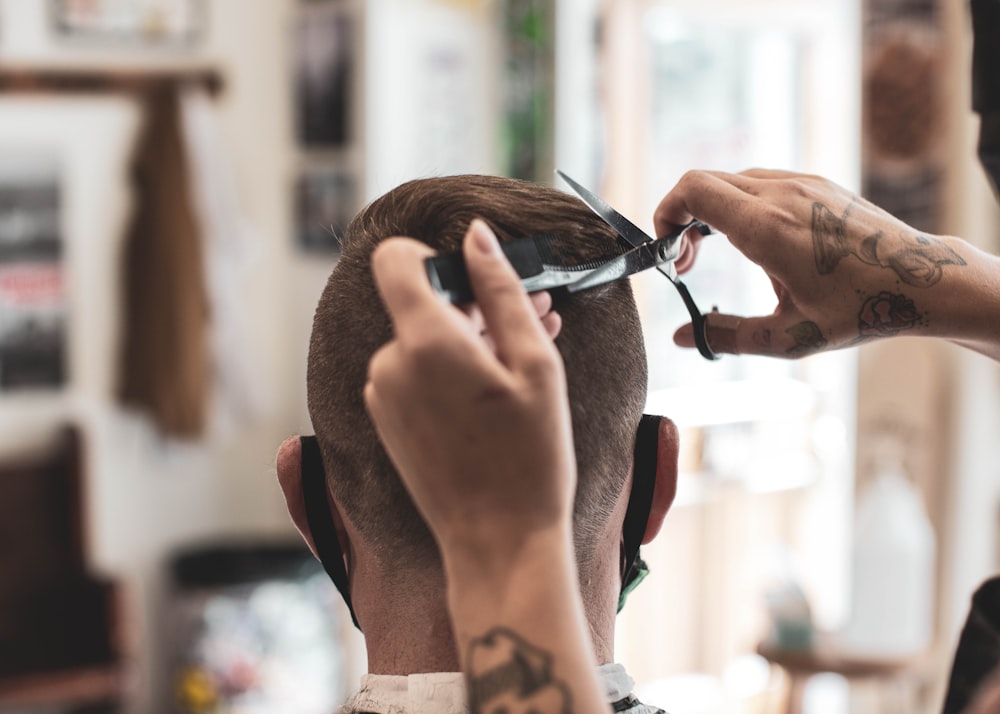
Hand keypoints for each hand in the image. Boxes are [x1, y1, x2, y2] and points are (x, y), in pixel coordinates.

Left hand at [365, 220, 608, 713]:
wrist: (499, 543)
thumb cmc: (528, 458)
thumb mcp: (535, 365)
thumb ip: (501, 291)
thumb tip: (475, 235)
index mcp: (424, 342)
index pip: (395, 260)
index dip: (435, 256)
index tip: (478, 281)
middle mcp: (389, 365)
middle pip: (419, 303)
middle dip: (475, 305)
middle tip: (538, 318)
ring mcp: (382, 396)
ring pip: (422, 340)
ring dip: (471, 340)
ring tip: (529, 362)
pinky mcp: (387, 422)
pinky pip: (415, 374)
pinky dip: (452, 371)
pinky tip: (499, 390)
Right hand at [655, 169, 971, 357]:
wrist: (923, 280)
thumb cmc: (860, 309)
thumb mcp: (788, 337)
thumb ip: (727, 336)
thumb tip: (681, 338)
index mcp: (766, 228)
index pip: (692, 191)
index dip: (666, 215)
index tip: (671, 253)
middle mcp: (781, 195)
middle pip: (703, 182)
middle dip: (682, 219)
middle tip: (687, 263)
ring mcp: (801, 183)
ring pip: (730, 180)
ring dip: (710, 212)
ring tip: (716, 255)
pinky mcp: (816, 183)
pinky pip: (759, 182)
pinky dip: (738, 206)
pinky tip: (753, 243)